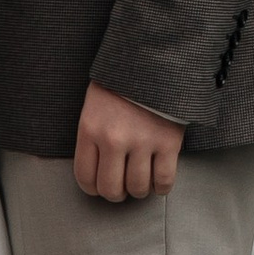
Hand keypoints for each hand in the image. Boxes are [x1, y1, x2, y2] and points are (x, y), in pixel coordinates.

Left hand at [75, 84, 185, 202]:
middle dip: (116, 194)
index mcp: (90, 129)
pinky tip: (159, 182)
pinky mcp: (168, 142)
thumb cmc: (122, 82)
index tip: (100, 187)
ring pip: (138, 188)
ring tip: (141, 182)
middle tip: (121, 188)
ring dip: (139, 190)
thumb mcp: (95, 104)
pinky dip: (162, 187)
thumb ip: (92, 135)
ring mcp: (142, 142)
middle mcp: (113, 139)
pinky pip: (164, 180)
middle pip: (111, 188)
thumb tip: (95, 168)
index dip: (93, 188)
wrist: (155, 60)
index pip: (85, 177)